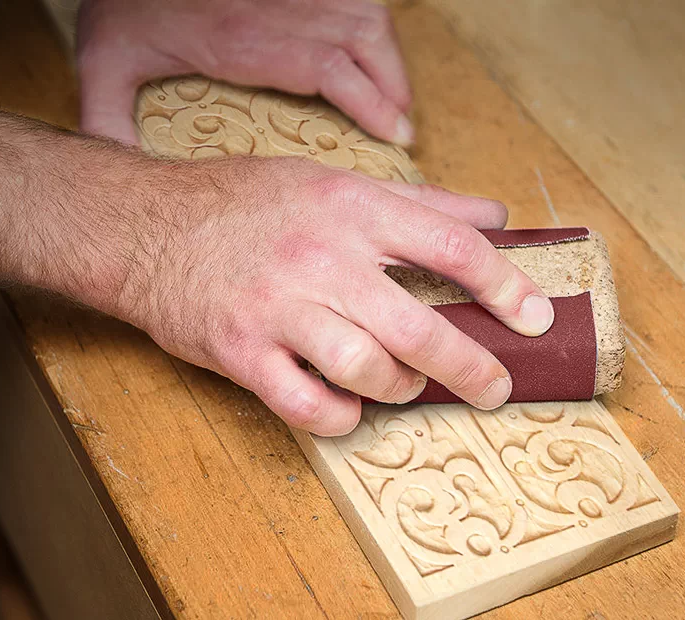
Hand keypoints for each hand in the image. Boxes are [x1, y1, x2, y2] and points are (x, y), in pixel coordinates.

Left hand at [76, 0, 413, 145]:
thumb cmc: (119, 6)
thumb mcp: (103, 65)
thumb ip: (108, 123)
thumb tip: (120, 183)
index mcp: (240, 40)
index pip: (327, 68)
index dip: (372, 102)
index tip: (396, 136)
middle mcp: (276, 8)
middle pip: (362, 40)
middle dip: (393, 87)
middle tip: (401, 129)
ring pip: (366, 15)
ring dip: (389, 58)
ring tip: (394, 99)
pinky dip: (374, 28)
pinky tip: (372, 57)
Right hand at [118, 157, 553, 435]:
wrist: (151, 225)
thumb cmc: (247, 203)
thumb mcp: (333, 182)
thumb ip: (419, 203)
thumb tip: (494, 218)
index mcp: (352, 209)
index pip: (452, 248)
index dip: (505, 285)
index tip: (534, 316)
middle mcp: (322, 259)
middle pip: (420, 327)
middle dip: (471, 367)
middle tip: (494, 386)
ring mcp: (280, 309)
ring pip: (369, 370)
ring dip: (401, 388)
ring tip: (405, 385)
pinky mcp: (244, 352)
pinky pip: (309, 406)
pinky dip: (342, 417)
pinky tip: (349, 407)